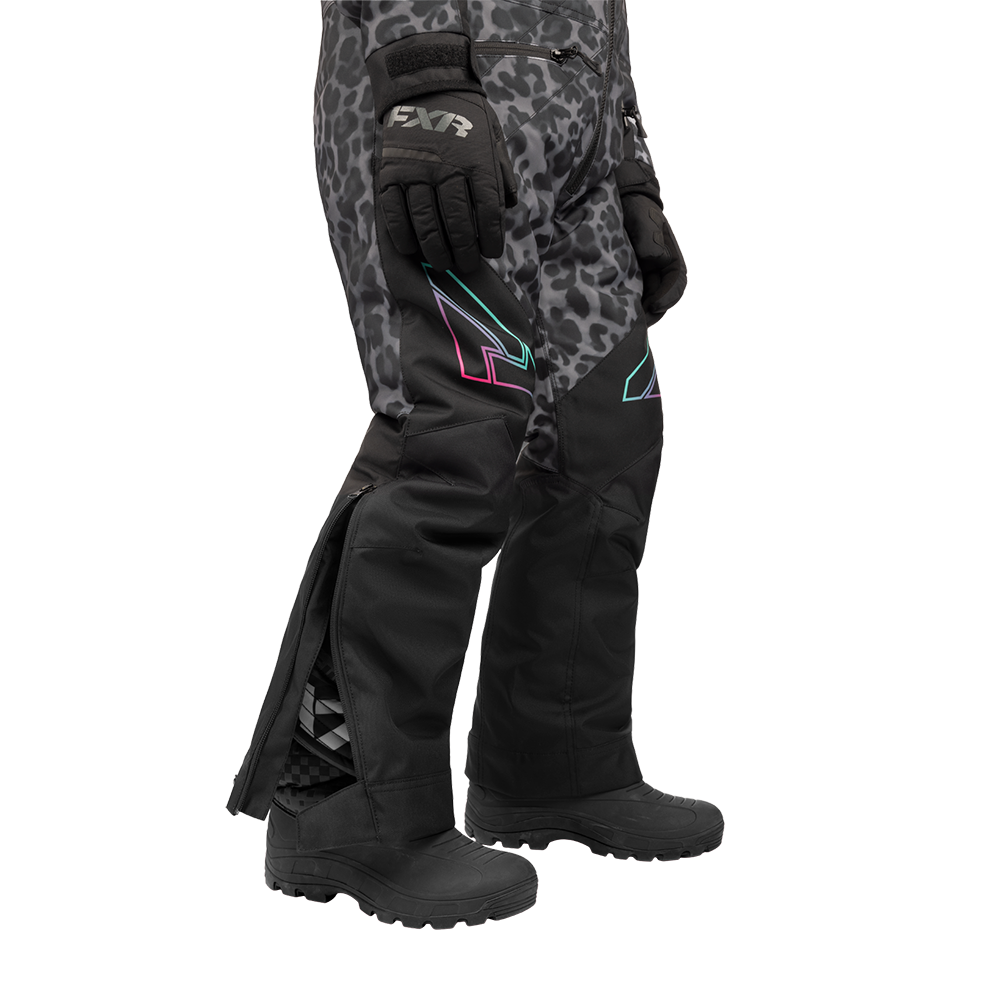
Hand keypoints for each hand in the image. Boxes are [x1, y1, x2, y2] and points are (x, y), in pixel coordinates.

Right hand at [376, 91, 517, 273]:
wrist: (423, 83)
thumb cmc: (464, 114)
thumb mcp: (492, 135)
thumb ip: (502, 171)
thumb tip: (509, 205)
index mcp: (476, 161)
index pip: (488, 212)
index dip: (492, 239)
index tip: (492, 252)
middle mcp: (446, 169)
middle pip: (458, 225)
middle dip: (465, 252)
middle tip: (467, 266)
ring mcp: (415, 172)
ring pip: (426, 225)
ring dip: (436, 251)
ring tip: (443, 264)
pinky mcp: (390, 173)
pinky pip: (395, 214)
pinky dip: (404, 237)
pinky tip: (413, 249)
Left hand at [620, 192, 686, 324]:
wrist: (620, 203)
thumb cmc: (636, 208)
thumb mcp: (645, 218)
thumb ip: (650, 237)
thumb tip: (654, 259)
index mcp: (670, 259)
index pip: (676, 283)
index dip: (668, 297)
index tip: (654, 305)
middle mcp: (658, 271)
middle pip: (660, 299)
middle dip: (651, 313)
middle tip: (635, 323)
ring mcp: (643, 277)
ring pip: (645, 302)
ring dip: (637, 313)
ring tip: (623, 321)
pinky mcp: (626, 279)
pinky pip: (628, 297)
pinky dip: (624, 306)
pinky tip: (612, 311)